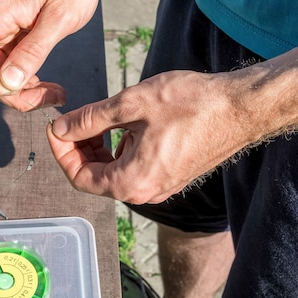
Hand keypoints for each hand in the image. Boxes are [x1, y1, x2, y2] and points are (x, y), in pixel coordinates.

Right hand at [0, 0, 104, 110]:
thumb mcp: (60, 18)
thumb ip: (34, 50)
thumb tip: (9, 82)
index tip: (24, 91)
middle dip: (11, 92)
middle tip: (45, 98)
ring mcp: (1, 26)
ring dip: (20, 88)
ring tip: (51, 92)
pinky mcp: (12, 29)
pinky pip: (9, 61)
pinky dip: (24, 76)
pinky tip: (44, 81)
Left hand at [46, 70, 248, 203]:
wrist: (241, 107)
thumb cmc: (192, 105)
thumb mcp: (131, 105)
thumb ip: (91, 120)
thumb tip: (62, 128)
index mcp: (131, 182)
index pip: (79, 178)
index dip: (61, 153)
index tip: (56, 128)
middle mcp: (145, 192)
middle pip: (95, 177)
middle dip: (79, 149)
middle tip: (73, 120)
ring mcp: (160, 185)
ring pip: (114, 171)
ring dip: (100, 147)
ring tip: (99, 118)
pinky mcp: (171, 174)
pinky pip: (134, 167)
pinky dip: (121, 148)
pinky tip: (127, 124)